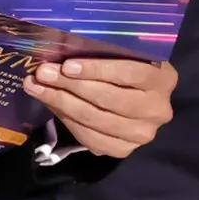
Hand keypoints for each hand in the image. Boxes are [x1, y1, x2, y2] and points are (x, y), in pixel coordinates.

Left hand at [23, 58, 176, 158]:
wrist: (140, 99)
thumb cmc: (127, 66)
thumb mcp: (125, 53)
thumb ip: (105, 50)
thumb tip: (62, 48)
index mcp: (163, 79)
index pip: (129, 73)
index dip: (97, 69)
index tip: (67, 65)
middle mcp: (157, 110)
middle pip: (108, 98)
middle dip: (70, 85)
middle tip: (43, 73)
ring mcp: (142, 134)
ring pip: (95, 119)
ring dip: (60, 101)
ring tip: (35, 86)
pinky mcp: (123, 150)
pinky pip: (89, 137)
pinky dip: (65, 119)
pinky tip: (50, 103)